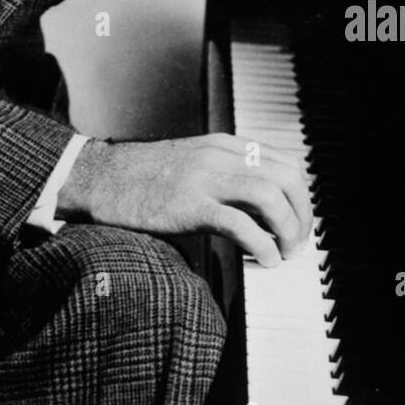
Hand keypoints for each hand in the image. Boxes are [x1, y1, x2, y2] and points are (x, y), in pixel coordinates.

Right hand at [56, 133, 311, 266]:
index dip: (302, 196)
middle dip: (303, 215)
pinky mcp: (188, 205)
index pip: (286, 162)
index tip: (298, 222)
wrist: (101, 177)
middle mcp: (220, 155)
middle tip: (296, 243)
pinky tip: (261, 260)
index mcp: (224, 144)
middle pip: (287, 177)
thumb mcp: (194, 162)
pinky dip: (262, 246)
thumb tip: (263, 207)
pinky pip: (241, 225)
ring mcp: (204, 178)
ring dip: (287, 230)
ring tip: (282, 254)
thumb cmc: (144, 176)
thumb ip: (226, 173)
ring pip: (270, 196)